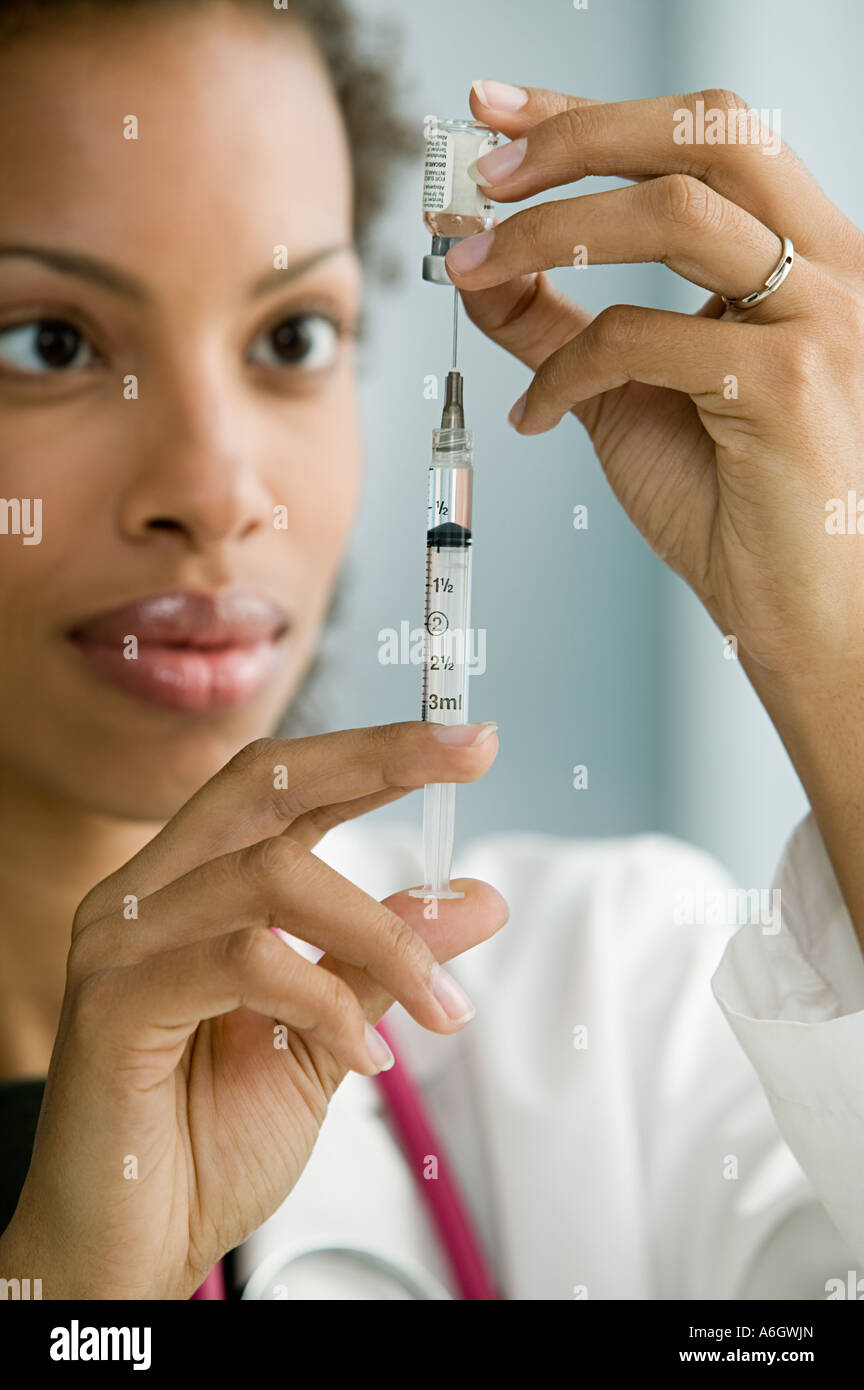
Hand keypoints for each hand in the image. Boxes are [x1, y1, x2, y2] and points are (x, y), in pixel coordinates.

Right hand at [1, 721, 505, 1298]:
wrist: (132, 1247)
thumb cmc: (211, 1140)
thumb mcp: (329, 1033)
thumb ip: (387, 961)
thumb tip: (478, 898)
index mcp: (192, 888)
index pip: (281, 787)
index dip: (373, 752)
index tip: (466, 739)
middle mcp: (148, 895)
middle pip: (263, 784)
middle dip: (377, 758)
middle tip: (472, 751)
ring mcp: (123, 942)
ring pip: (272, 874)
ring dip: (382, 935)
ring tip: (440, 1011)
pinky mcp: (114, 1002)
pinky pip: (245, 960)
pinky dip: (326, 999)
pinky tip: (366, 1056)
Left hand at [449, 83, 863, 683]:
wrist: (800, 610)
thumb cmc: (733, 505)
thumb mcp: (629, 393)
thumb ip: (560, 324)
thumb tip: (478, 264)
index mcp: (805, 254)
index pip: (702, 138)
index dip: (590, 111)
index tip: (495, 111)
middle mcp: (830, 268)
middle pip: (705, 135)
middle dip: (576, 135)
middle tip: (479, 174)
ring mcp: (820, 322)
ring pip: (673, 216)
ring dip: (549, 232)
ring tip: (470, 267)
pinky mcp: (787, 388)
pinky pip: (641, 342)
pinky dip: (563, 371)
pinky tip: (533, 417)